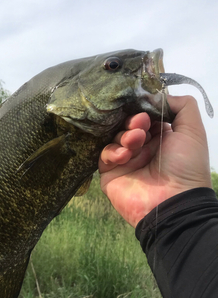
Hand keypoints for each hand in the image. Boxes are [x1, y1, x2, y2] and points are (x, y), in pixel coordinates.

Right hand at [99, 95, 211, 226]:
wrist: (174, 202)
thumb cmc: (186, 165)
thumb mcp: (192, 130)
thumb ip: (182, 105)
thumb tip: (157, 96)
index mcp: (161, 138)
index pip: (145, 116)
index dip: (143, 109)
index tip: (145, 108)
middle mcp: (142, 148)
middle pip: (128, 124)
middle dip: (133, 121)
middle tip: (140, 125)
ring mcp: (125, 161)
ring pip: (115, 137)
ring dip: (124, 135)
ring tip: (135, 141)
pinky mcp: (110, 173)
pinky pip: (104, 155)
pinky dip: (113, 151)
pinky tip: (125, 155)